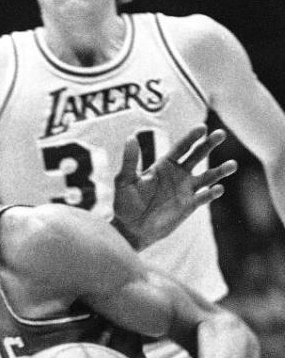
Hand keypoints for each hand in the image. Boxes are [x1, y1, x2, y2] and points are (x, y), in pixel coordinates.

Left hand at [113, 125, 236, 249]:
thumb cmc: (124, 204)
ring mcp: (186, 190)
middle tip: (220, 134)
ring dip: (220, 171)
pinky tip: (218, 189)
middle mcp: (178, 175)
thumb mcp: (125, 181)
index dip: (191, 137)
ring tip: (232, 165)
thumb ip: (129, 160)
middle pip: (198, 156)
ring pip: (208, 176)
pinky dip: (212, 193)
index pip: (181, 147)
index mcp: (164, 165)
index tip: (202, 128)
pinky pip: (204, 198)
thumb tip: (130, 137)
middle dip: (209, 145)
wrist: (130, 229)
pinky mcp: (189, 206)